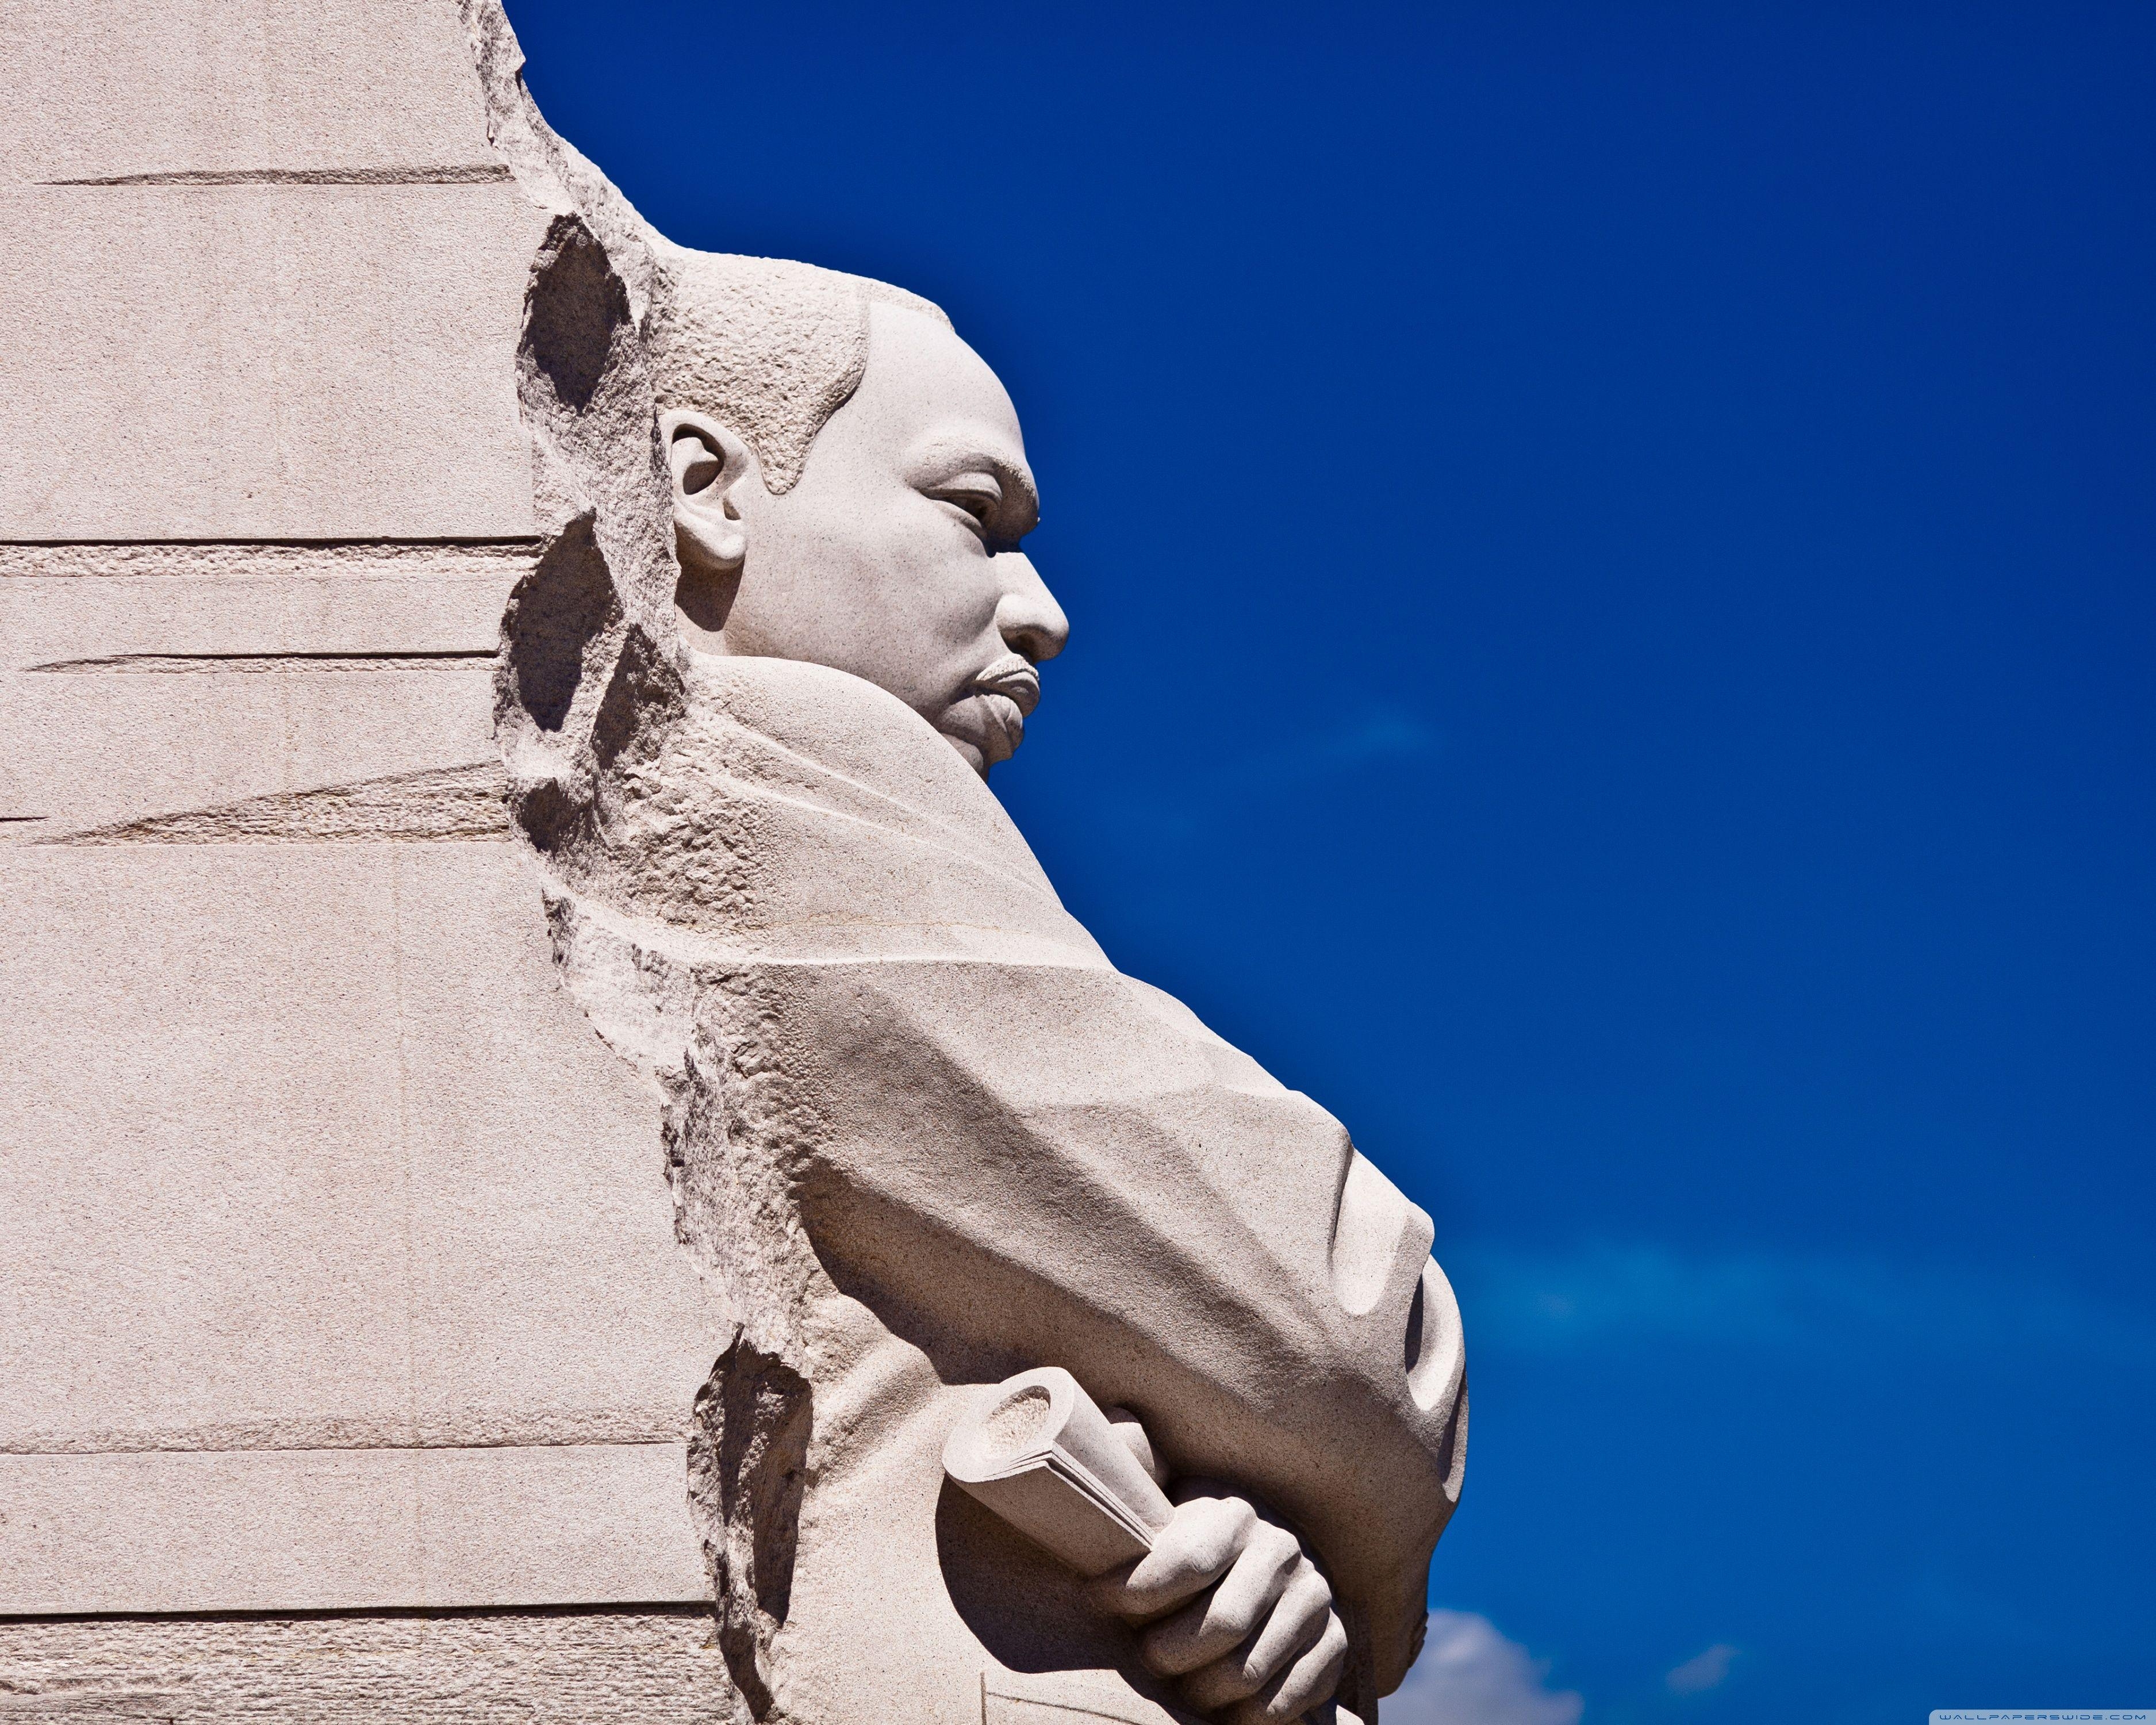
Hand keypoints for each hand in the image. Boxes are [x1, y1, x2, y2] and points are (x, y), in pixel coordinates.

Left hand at [1088, 1481, 1346, 1724]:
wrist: (1261, 1564)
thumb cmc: (1188, 1535)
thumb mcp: (1162, 1495)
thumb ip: (1136, 1465)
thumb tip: (1118, 1419)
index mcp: (1236, 1513)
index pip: (1188, 1560)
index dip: (1134, 1591)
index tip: (1097, 1601)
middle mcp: (1283, 1550)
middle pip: (1222, 1624)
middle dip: (1169, 1651)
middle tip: (1145, 1656)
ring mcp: (1314, 1597)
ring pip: (1250, 1670)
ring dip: (1203, 1690)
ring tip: (1178, 1683)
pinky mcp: (1335, 1643)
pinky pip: (1287, 1699)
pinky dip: (1247, 1715)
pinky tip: (1222, 1707)